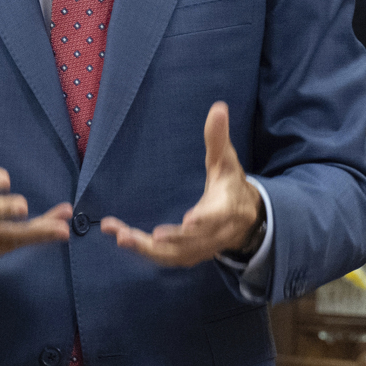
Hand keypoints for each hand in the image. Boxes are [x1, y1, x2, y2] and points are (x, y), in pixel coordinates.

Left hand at [101, 101, 262, 266]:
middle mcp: (215, 233)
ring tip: (119, 236)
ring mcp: (203, 248)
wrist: (247, 218)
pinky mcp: (190, 255)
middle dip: (163, 240)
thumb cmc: (231, 184)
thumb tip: (219, 107)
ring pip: (174, 255)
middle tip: (129, 235)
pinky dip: (145, 252)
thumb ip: (219, 137)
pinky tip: (122, 239)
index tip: (189, 221)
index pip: (217, 216)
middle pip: (190, 242)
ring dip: (145, 249)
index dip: (204, 220)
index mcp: (226, 208)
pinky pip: (167, 258)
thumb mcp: (226, 160)